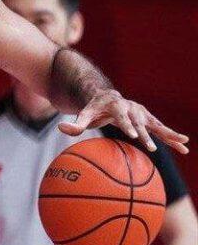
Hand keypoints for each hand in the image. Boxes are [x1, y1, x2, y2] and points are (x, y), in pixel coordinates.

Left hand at [58, 89, 188, 153]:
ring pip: (156, 125)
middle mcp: (132, 109)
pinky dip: (171, 136)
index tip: (133, 135)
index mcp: (116, 107)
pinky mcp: (148, 119)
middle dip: (146, 134)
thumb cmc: (94, 108)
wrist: (107, 97)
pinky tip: (184, 145)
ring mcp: (141, 113)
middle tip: (150, 148)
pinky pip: (161, 129)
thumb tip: (60, 128)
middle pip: (140, 123)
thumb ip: (74, 123)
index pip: (122, 117)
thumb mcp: (83, 114)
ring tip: (183, 143)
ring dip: (167, 134)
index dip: (128, 125)